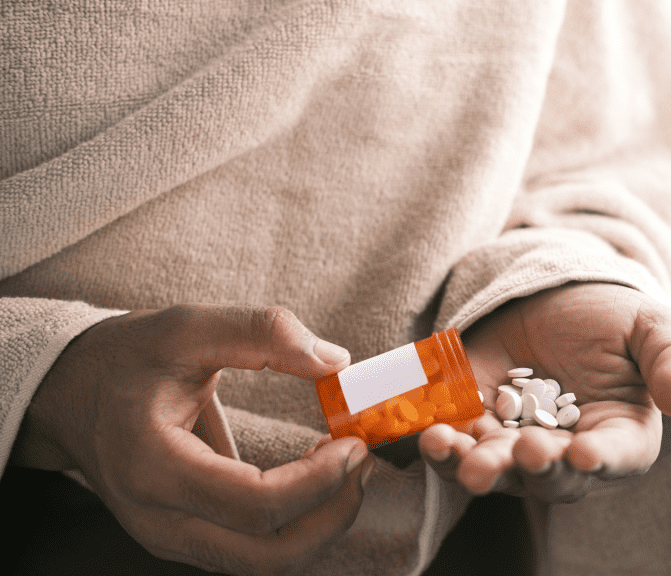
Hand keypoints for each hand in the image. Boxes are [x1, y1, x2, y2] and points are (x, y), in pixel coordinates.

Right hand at [10, 304, 372, 575]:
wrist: (69, 393)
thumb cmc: (124, 359)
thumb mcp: (186, 327)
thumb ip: (261, 334)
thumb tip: (334, 360)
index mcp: (153, 467)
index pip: (254, 505)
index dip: (318, 481)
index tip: (354, 442)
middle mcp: (158, 519)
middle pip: (267, 555)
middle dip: (332, 514)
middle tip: (363, 461)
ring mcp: (170, 537)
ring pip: (265, 563)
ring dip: (319, 523)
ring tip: (346, 467)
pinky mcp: (186, 537)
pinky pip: (252, 550)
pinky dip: (296, 524)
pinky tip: (316, 476)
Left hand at [418, 282, 670, 502]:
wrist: (552, 299)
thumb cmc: (612, 318)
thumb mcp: (651, 326)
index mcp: (621, 434)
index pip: (617, 456)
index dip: (602, 460)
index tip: (583, 453)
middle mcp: (568, 453)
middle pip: (552, 477)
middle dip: (534, 468)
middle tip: (522, 452)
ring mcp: (517, 444)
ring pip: (499, 471)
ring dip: (478, 467)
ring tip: (458, 455)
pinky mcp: (475, 427)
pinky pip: (458, 447)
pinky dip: (442, 447)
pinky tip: (431, 435)